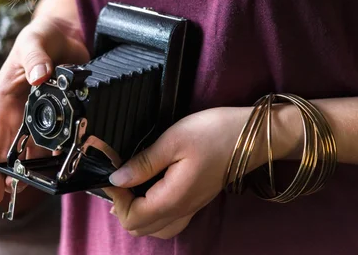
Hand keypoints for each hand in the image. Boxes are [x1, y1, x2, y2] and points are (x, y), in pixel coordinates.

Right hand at [0, 16, 88, 206]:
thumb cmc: (39, 36)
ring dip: (44, 166)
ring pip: (40, 148)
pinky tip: (74, 160)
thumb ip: (36, 58)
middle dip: (18, 175)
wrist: (65, 32)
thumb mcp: (33, 43)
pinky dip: (66, 148)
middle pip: (17, 150)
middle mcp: (21, 112)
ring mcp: (42, 115)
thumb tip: (40, 76)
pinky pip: (63, 136)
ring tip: (51, 184)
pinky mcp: (63, 112)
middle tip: (23, 198)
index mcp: (5, 100)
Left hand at [103, 106, 265, 239]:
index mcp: (173, 199)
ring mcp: (191, 207)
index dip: (115, 197)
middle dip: (122, 206)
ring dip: (136, 211)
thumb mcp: (173, 140)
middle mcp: (181, 210)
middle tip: (117, 176)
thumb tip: (117, 179)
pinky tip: (149, 188)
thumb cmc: (213, 133)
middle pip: (140, 228)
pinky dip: (152, 210)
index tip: (111, 171)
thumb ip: (144, 163)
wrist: (251, 135)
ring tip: (129, 184)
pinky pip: (168, 220)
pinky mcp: (197, 199)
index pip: (132, 217)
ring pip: (155, 228)